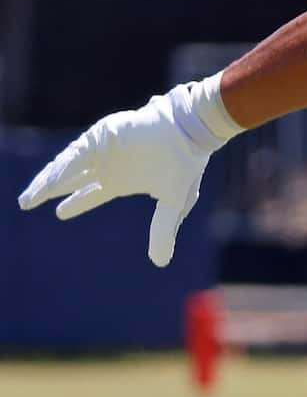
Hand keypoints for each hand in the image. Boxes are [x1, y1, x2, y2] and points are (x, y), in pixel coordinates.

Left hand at [15, 76, 239, 265]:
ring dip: (47, 183)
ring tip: (28, 199)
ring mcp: (102, 150)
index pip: (92, 193)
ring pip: (67, 168)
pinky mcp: (101, 137)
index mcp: (122, 180)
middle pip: (71, 180)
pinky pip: (75, 156)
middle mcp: (108, 165)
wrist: (189, 133)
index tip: (59, 212)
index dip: (75, 203)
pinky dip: (61, 170)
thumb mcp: (174, 204)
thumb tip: (159, 263)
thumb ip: (163, 231)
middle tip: (26, 203)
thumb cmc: (185, 166)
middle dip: (49, 191)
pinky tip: (48, 183)